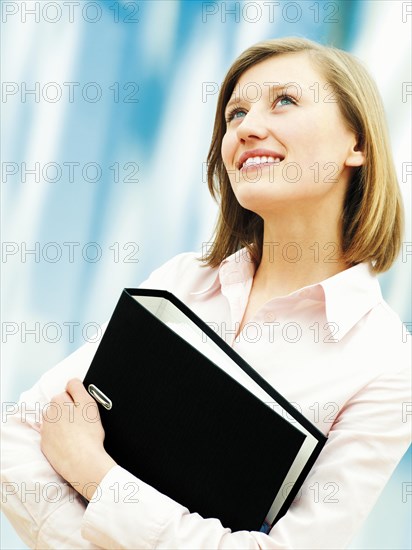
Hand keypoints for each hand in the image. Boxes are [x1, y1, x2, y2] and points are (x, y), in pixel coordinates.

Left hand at [40, 378, 116, 499]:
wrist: (83, 462)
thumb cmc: (88, 434)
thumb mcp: (88, 403)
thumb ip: (77, 387)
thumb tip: (71, 382)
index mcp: (58, 401)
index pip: (69, 391)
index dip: (79, 399)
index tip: (83, 409)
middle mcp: (48, 414)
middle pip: (61, 406)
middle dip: (70, 411)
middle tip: (82, 422)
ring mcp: (45, 430)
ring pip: (56, 421)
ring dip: (64, 424)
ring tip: (77, 434)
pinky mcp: (45, 445)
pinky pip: (53, 436)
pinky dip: (60, 438)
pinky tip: (71, 443)